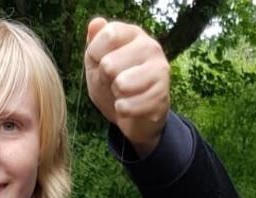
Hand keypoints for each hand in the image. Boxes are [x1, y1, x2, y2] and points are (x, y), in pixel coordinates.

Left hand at [85, 17, 169, 155]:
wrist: (135, 117)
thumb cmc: (113, 86)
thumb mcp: (96, 65)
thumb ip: (93, 44)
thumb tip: (96, 23)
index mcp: (133, 34)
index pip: (108, 35)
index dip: (94, 55)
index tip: (100, 65)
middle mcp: (150, 46)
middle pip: (109, 64)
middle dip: (104, 80)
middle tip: (114, 84)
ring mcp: (159, 70)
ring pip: (120, 85)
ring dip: (115, 96)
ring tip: (123, 95)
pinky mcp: (162, 95)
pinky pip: (127, 106)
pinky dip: (123, 112)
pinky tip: (131, 108)